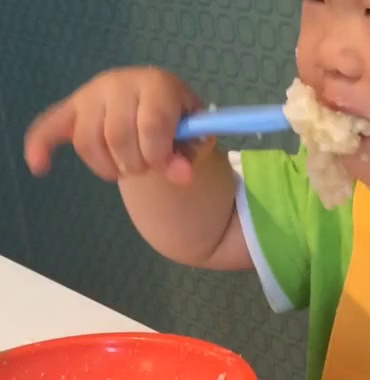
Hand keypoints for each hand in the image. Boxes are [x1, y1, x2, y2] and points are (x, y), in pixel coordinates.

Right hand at [24, 66, 204, 184]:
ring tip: (126, 169)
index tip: (167, 168)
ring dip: (109, 168)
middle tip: (147, 168)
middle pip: (117, 137)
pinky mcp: (71, 109)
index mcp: (156, 84)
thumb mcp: (196, 139)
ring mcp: (91, 94)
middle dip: (135, 164)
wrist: (161, 109)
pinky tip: (39, 167)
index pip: (151, 125)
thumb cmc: (181, 124)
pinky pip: (49, 127)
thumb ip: (189, 157)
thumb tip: (180, 174)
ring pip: (87, 141)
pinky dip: (41, 146)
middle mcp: (119, 82)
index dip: (158, 156)